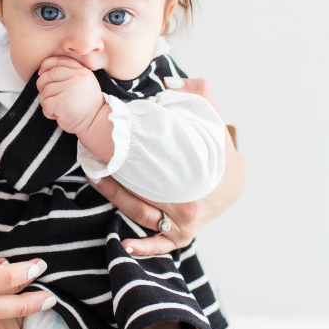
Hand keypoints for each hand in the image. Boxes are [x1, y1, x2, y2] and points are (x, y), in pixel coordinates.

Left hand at [36, 56, 104, 134]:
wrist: (95, 121)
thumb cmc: (85, 104)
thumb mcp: (83, 83)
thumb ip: (68, 73)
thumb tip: (42, 72)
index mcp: (81, 70)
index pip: (57, 61)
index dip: (45, 66)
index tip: (42, 74)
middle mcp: (77, 77)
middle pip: (48, 76)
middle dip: (42, 86)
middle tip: (49, 96)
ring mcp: (70, 89)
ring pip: (45, 91)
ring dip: (47, 102)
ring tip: (58, 108)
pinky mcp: (63, 103)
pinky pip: (46, 104)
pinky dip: (48, 112)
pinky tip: (58, 115)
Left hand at [92, 78, 245, 255]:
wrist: (234, 180)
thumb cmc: (218, 149)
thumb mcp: (211, 114)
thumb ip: (195, 91)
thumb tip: (169, 80)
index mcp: (195, 174)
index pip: (155, 164)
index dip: (128, 152)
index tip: (107, 143)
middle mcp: (190, 203)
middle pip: (143, 190)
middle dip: (115, 177)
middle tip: (94, 162)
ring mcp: (186, 222)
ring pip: (142, 213)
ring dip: (117, 198)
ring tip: (97, 181)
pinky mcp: (182, 235)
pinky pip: (160, 244)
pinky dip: (143, 248)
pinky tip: (124, 245)